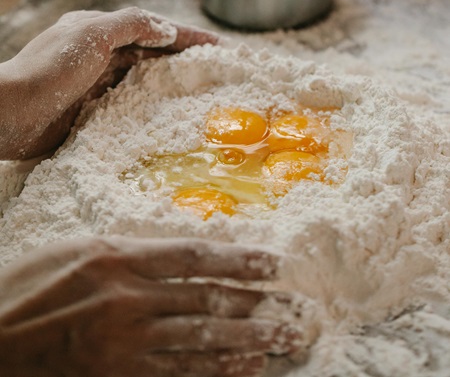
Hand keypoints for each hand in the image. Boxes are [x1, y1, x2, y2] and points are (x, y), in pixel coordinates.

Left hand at [0, 8, 218, 159]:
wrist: (12, 113)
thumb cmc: (49, 70)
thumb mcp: (91, 35)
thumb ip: (129, 25)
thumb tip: (165, 28)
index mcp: (100, 31)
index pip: (153, 29)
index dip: (186, 36)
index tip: (216, 45)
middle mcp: (101, 55)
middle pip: (152, 54)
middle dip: (184, 58)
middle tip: (215, 67)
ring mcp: (99, 84)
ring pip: (145, 79)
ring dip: (171, 81)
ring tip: (201, 89)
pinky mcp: (95, 111)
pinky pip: (132, 104)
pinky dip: (152, 106)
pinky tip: (169, 113)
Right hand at [0, 237, 303, 376]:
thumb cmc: (28, 286)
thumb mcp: (77, 250)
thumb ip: (130, 250)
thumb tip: (178, 252)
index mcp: (117, 258)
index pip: (194, 256)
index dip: (238, 259)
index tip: (273, 263)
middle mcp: (127, 300)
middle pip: (207, 299)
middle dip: (257, 303)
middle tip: (295, 306)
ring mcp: (124, 345)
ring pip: (202, 340)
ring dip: (249, 340)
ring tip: (285, 338)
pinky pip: (179, 376)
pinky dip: (216, 372)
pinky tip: (245, 369)